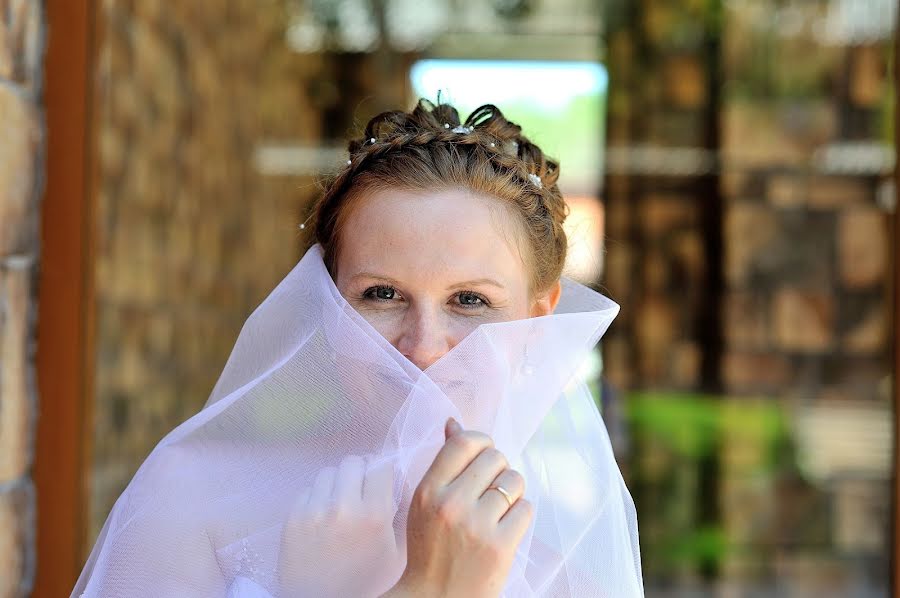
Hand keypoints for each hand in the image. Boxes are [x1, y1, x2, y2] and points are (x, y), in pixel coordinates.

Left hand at [279, 455, 400, 595]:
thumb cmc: (363, 582)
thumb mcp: (395, 553)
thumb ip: (399, 514)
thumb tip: (397, 481)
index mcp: (375, 515)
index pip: (380, 466)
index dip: (382, 469)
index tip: (380, 478)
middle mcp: (344, 507)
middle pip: (353, 462)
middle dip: (360, 471)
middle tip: (360, 487)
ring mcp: (315, 510)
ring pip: (328, 472)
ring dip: (337, 482)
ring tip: (340, 501)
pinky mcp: (292, 516)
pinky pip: (308, 489)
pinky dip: (317, 497)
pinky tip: (322, 515)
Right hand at [388, 418, 532, 597]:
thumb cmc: (431, 547)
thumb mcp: (425, 503)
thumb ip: (443, 463)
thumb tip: (454, 423)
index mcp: (428, 491)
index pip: (464, 443)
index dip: (482, 441)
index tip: (484, 454)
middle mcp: (452, 505)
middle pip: (495, 458)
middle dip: (498, 468)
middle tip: (489, 489)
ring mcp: (477, 526)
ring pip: (514, 481)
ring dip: (511, 491)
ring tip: (497, 509)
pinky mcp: (501, 547)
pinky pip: (526, 509)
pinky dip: (520, 515)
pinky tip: (504, 528)